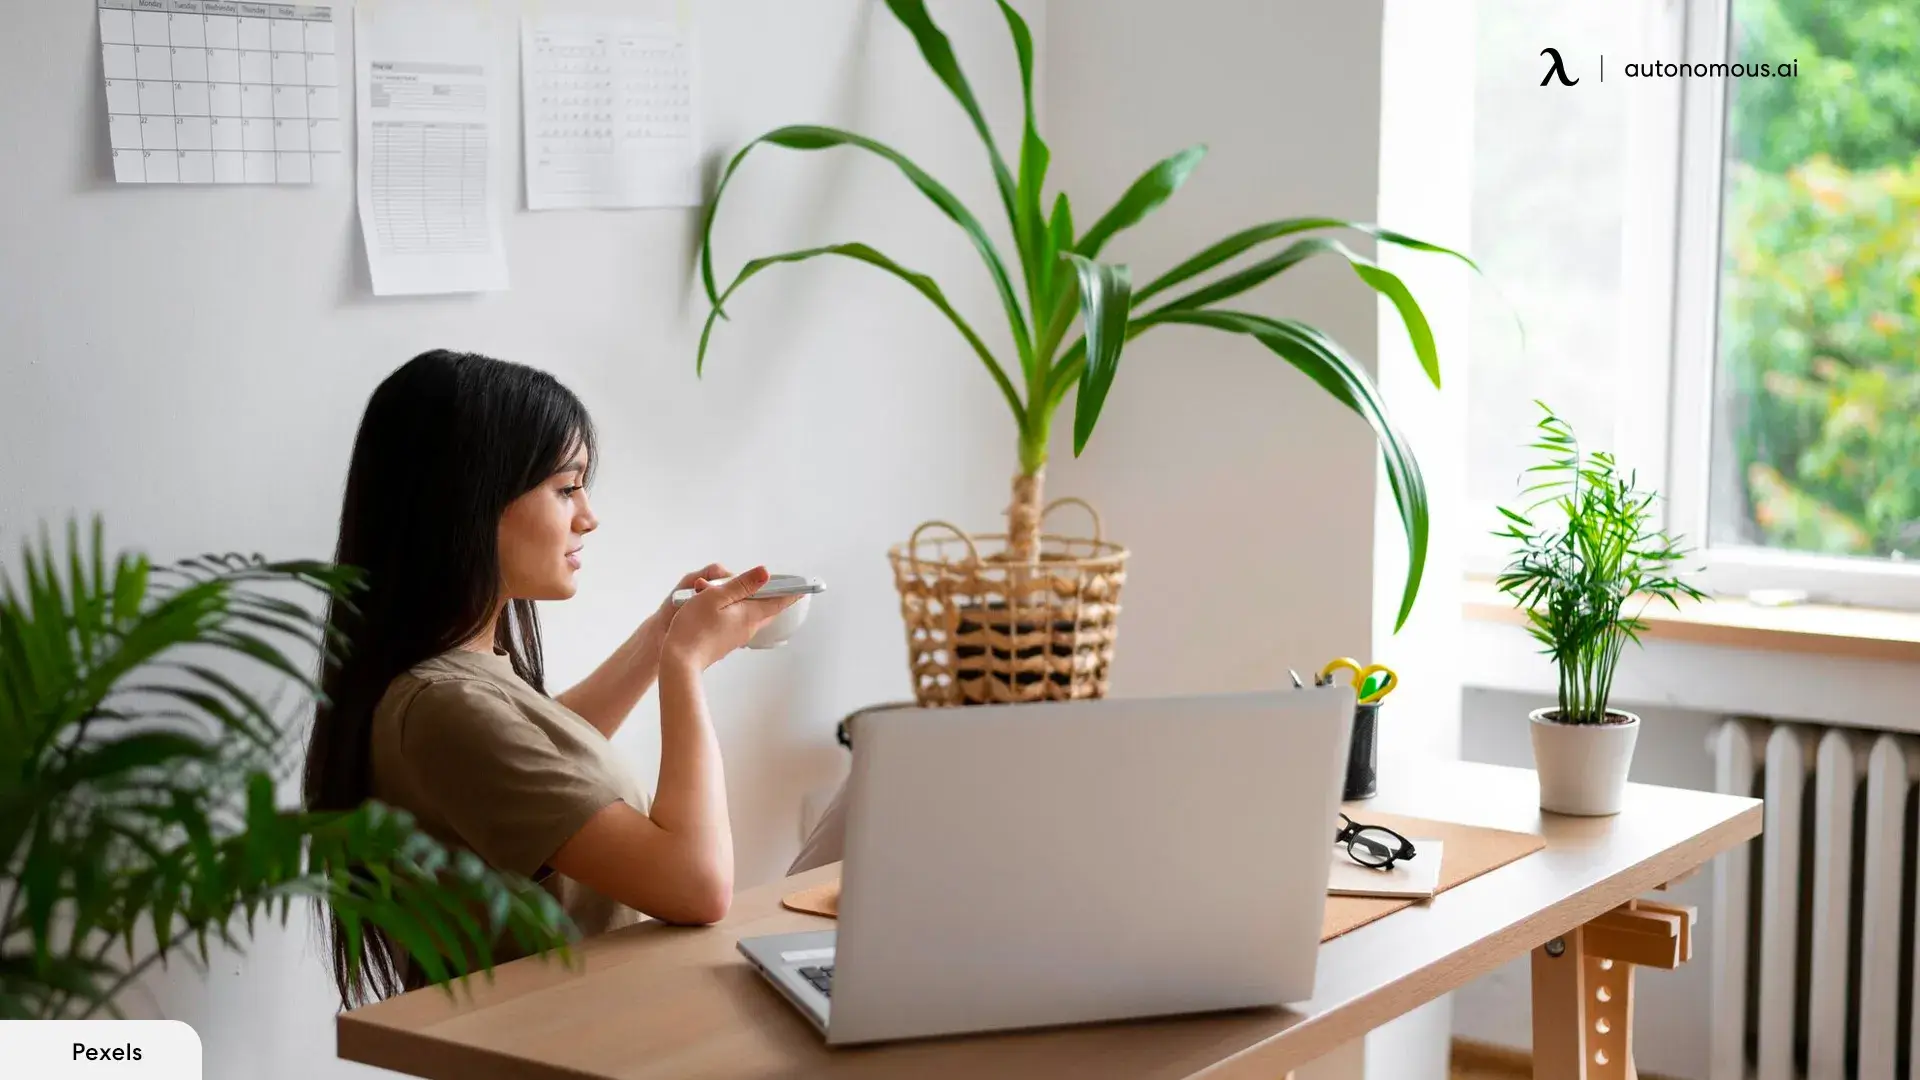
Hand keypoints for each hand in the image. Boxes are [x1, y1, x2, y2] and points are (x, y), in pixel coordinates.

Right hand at [661, 565, 802, 671]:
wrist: (679, 661)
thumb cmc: (694, 627)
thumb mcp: (716, 597)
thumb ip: (741, 584)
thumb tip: (765, 573)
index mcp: (750, 615)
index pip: (778, 601)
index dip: (791, 592)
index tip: (803, 586)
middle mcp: (749, 627)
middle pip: (767, 608)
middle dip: (772, 595)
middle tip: (777, 584)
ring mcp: (738, 636)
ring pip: (752, 614)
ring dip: (750, 600)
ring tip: (741, 588)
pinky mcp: (727, 640)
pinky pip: (740, 621)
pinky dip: (739, 609)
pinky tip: (726, 604)